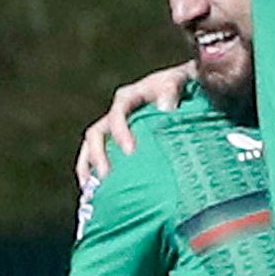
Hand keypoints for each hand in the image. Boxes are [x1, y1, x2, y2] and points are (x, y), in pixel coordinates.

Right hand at [75, 62, 195, 187]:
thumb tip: (165, 108)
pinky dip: (94, 175)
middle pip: (96, 134)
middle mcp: (117, 113)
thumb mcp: (179, 80)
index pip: (117, 113)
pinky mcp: (116, 143)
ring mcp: (114, 130)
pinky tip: (97, 194)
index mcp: (129, 97)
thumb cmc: (183, 85)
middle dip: (98, 156)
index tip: (129, 151)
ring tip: (91, 190)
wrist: (186, 89)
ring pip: (91, 148)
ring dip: (88, 168)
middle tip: (107, 177)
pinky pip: (97, 159)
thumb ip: (170, 89)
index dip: (120, 131)